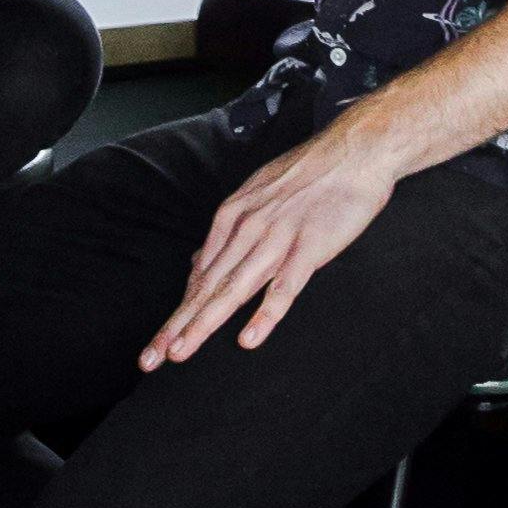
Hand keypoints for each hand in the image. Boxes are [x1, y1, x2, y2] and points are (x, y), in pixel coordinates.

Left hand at [141, 114, 401, 367]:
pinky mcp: (309, 247)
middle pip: (207, 287)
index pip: (201, 274)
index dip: (180, 311)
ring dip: (204, 323)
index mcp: (233, 216)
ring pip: (234, 290)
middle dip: (178, 325)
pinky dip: (265, 314)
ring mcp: (277, 238)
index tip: (161, 342)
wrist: (355, 149)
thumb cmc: (309, 173)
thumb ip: (229, 230)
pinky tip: (249, 338)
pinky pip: (284, 286)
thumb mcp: (257, 194)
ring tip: (181, 352)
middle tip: (152, 358)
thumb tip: (200, 261)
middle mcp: (247, 229)